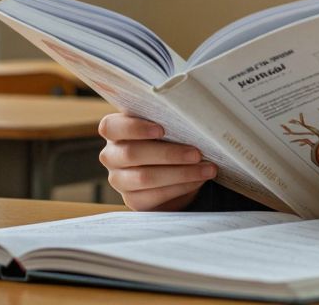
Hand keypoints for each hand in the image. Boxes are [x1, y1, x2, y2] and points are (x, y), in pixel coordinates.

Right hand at [98, 113, 215, 210]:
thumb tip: (191, 118)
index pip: (111, 126)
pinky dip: (181, 187)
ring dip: (181, 173)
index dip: (134, 128)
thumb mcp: (165, 127)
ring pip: (145, 177)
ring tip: (207, 169)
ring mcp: (119, 180)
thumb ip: (167, 121)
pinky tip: (198, 180)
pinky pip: (156, 195)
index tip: (161, 129)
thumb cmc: (168, 139)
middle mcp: (112, 156)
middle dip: (169, 154)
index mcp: (114, 131)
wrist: (170, 171)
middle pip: (132, 154)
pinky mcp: (133, 200)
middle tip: (197, 153)